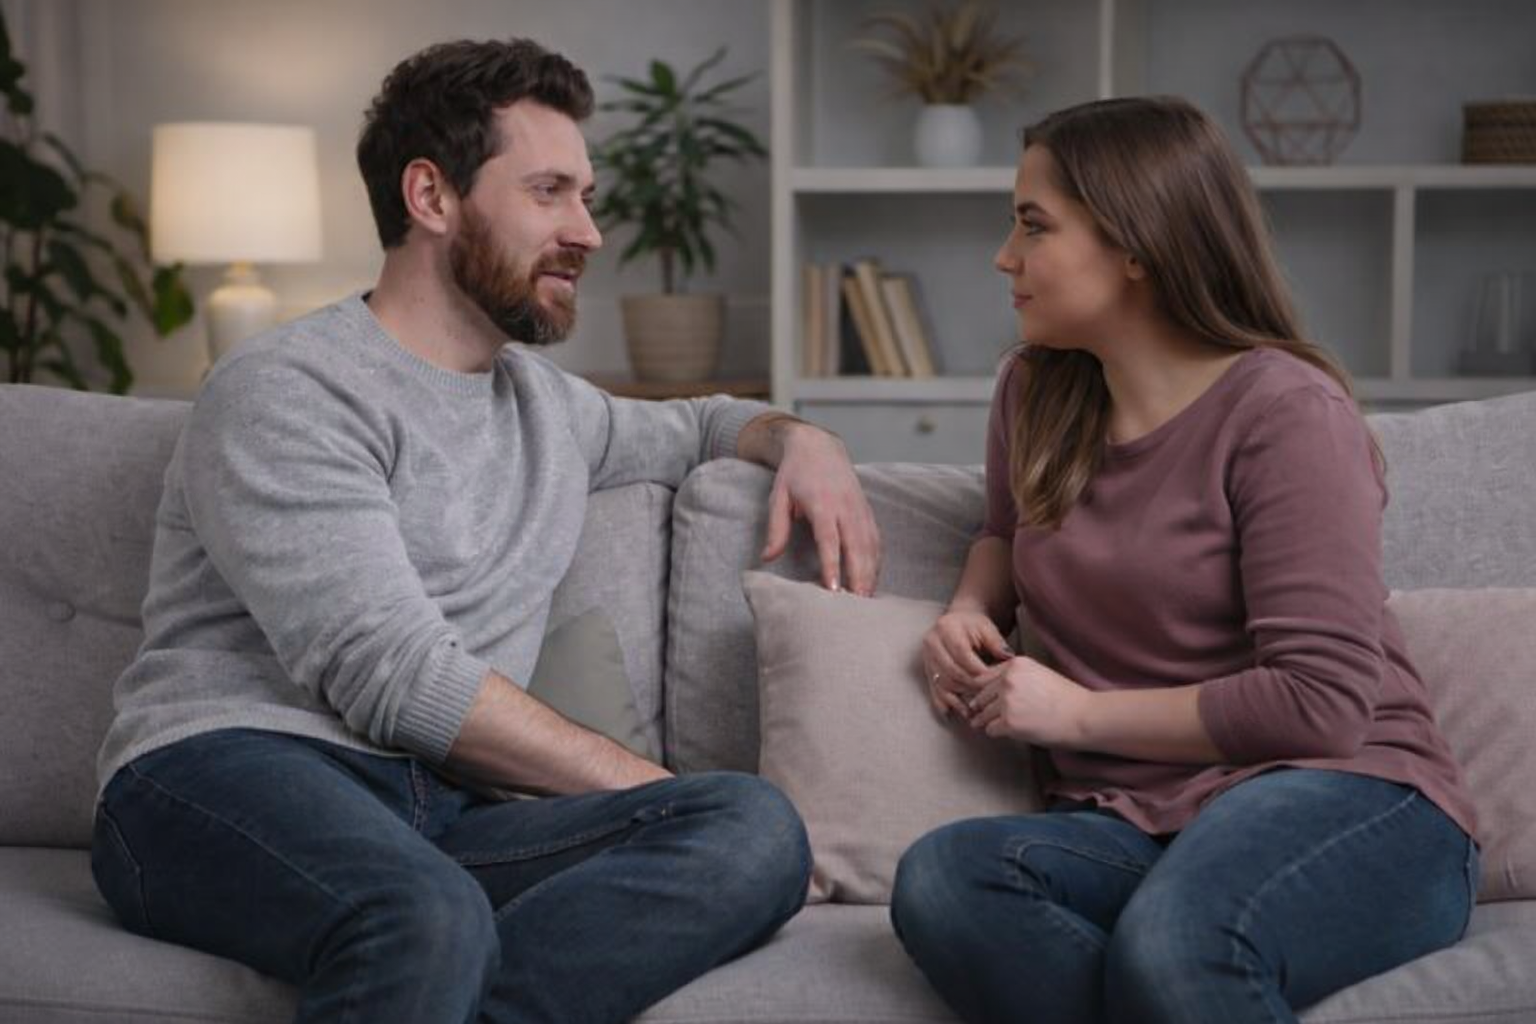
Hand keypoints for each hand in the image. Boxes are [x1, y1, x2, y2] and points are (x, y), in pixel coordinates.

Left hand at [760, 423, 879, 595]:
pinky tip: (873, 579)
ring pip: (870, 544)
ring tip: (868, 600)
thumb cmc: (795, 473)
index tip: (833, 589)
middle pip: (857, 545)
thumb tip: (767, 558)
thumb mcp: (778, 497)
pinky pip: (876, 539)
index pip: (829, 539)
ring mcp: (860, 508)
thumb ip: (776, 528)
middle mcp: (845, 506)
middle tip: (858, 604)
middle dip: (859, 575)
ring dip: (871, 572)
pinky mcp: (867, 511)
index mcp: (822, 503)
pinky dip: (877, 560)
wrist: (818, 446)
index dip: (833, 564)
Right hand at [921, 609, 1012, 719]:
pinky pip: (934, 689)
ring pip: (943, 683)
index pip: (962, 654)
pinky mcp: (927, 669)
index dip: (978, 670)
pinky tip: (953, 713)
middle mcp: (932, 643)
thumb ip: (997, 643)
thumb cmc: (974, 625)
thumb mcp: (987, 628)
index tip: (993, 683)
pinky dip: (943, 702)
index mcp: (946, 628)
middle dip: (970, 686)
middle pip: (951, 671)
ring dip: (958, 698)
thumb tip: (1008, 658)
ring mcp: (927, 657)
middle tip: (987, 698)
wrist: (958, 622)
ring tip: (974, 710)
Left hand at [966, 656, 1092, 747]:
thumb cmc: (1066, 698)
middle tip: (978, 715)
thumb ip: (1014, 676)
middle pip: (980, 696)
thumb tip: (989, 689)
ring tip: (989, 725)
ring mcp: (1007, 701)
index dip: (983, 691)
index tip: (982, 699)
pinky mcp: (1009, 722)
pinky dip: (996, 733)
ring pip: (983, 714)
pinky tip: (1006, 732)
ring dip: (986, 721)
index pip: (984, 678)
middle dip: (981, 707)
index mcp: (1015, 664)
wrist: (1084, 716)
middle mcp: (1008, 680)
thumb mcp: (1038, 674)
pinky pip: (990, 729)